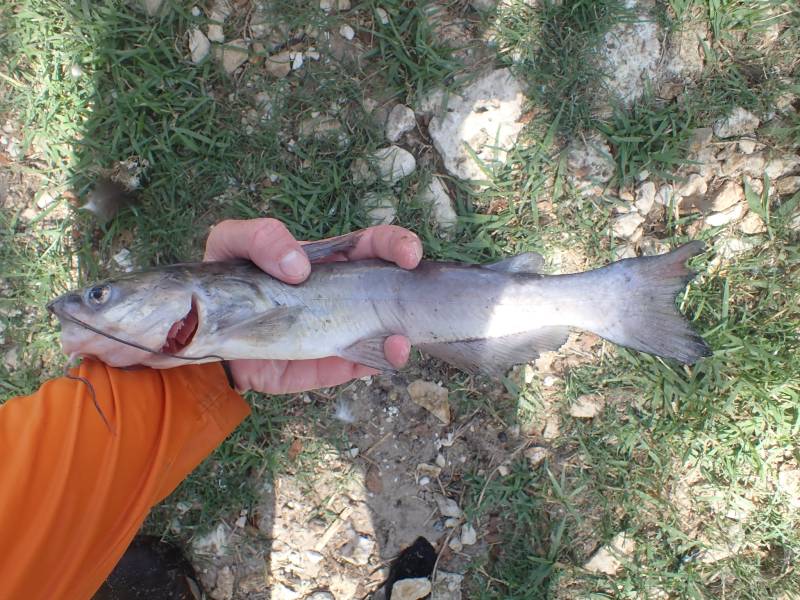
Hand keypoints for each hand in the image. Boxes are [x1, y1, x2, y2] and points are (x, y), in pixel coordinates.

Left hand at [204, 218, 421, 393]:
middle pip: (392, 286)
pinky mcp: (328, 363)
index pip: (373, 245)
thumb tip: (299, 266)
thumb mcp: (233, 243)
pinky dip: (376, 362)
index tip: (409, 253)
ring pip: (386, 331)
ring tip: (400, 341)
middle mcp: (344, 294)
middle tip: (419, 290)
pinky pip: (360, 363)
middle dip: (415, 286)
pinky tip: (386, 358)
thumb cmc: (227, 280)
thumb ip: (261, 239)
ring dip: (400, 336)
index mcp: (329, 258)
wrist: (206, 335)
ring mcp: (340, 330)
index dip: (396, 244)